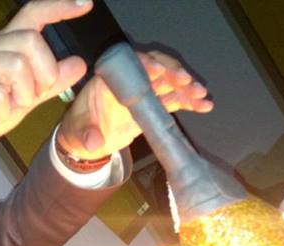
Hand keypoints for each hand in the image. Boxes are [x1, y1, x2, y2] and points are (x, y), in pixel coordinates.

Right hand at [0, 0, 93, 166]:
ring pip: (16, 66)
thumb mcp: (25, 100)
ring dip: (21, 96)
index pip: (31, 15)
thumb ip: (50, 83)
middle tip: (31, 98)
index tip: (85, 5)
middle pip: (30, 41)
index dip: (58, 7)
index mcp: (0, 46)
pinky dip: (2, 111)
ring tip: (7, 109)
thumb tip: (78, 64)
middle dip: (43, 75)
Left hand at [57, 50, 214, 159]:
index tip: (157, 70)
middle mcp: (129, 82)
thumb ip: (87, 136)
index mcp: (108, 81)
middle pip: (153, 69)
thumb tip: (94, 142)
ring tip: (201, 96)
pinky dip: (189, 102)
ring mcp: (142, 93)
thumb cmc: (80, 131)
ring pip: (168, 83)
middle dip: (171, 73)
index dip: (143, 64)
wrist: (88, 142)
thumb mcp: (79, 134)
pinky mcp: (152, 106)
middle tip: (186, 81)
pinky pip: (173, 100)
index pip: (127, 65)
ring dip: (186, 88)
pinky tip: (203, 106)